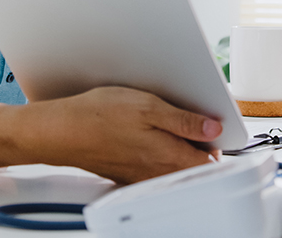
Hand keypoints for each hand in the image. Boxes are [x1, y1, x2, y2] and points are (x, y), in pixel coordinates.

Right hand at [19, 86, 221, 182]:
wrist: (60, 131)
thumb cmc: (100, 116)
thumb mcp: (150, 108)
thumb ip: (185, 122)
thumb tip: (214, 130)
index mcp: (169, 156)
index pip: (210, 161)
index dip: (219, 143)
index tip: (220, 125)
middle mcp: (157, 171)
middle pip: (193, 165)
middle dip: (202, 145)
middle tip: (200, 121)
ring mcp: (141, 174)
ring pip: (174, 167)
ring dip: (181, 149)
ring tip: (174, 124)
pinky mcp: (127, 172)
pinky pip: (154, 167)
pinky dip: (160, 153)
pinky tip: (151, 136)